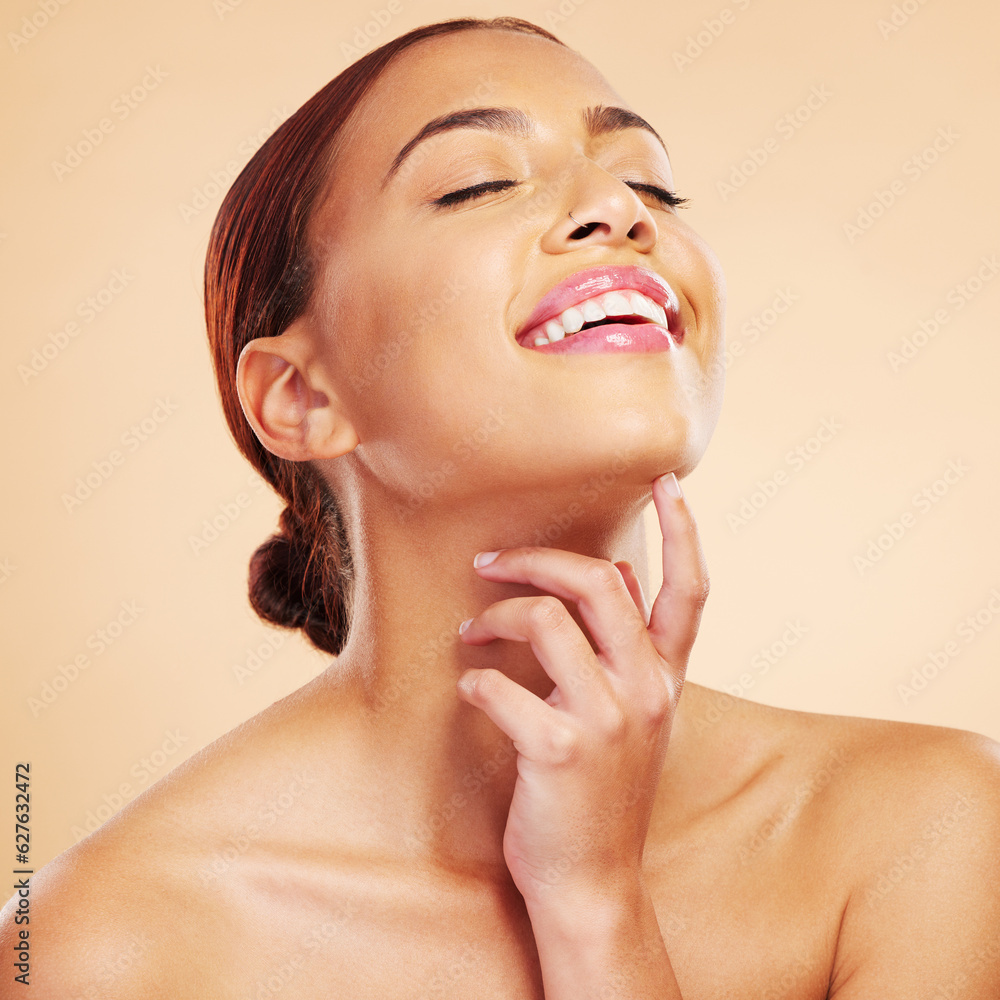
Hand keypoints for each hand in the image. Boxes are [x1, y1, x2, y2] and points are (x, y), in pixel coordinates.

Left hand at [455, 472, 708, 910]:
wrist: (592, 882)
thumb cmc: (601, 792)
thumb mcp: (633, 716)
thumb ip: (630, 646)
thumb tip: (623, 572)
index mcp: (666, 679)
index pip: (691, 591)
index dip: (684, 531)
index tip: (668, 482)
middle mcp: (646, 691)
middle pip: (599, 583)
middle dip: (537, 561)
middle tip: (492, 564)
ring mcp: (608, 721)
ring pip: (545, 621)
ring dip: (494, 617)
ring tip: (469, 633)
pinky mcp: (561, 750)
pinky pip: (501, 686)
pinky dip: (475, 682)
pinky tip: (470, 692)